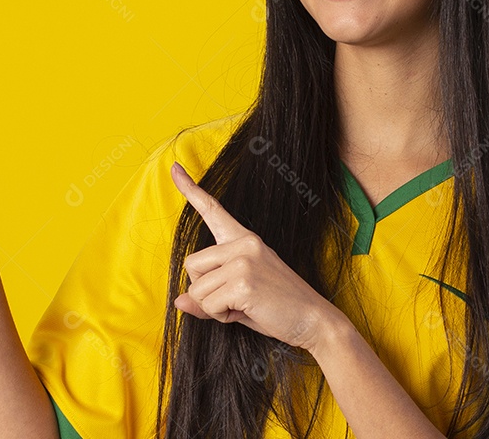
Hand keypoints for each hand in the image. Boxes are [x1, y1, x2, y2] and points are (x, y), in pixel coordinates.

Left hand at [170, 161, 341, 352]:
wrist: (313, 320)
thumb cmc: (278, 307)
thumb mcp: (240, 297)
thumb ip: (209, 295)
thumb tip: (179, 301)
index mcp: (244, 239)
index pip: (213, 210)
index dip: (190, 189)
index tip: (174, 168)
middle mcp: (243, 244)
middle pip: (191, 265)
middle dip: (203, 291)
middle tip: (233, 300)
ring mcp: (243, 261)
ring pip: (197, 290)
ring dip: (213, 307)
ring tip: (243, 306)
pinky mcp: (243, 283)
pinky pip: (208, 305)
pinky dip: (220, 316)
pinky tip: (246, 312)